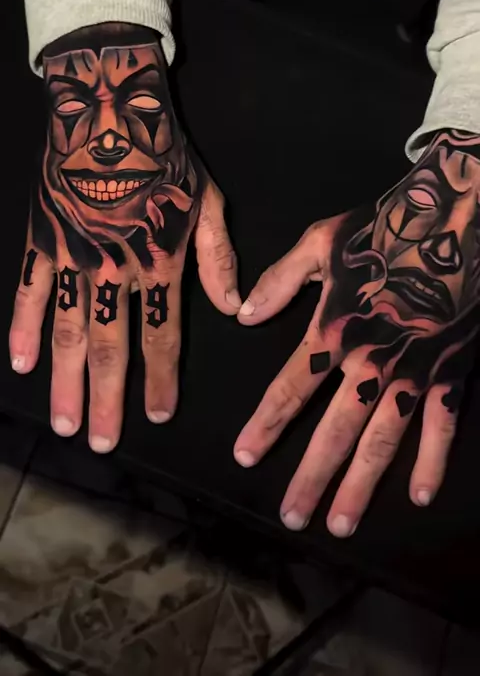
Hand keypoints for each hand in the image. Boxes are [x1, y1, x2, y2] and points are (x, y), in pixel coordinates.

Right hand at [10, 23, 239, 451]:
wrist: (109, 107)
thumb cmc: (165, 153)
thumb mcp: (208, 200)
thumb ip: (217, 258)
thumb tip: (236, 309)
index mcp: (161, 261)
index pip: (162, 334)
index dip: (159, 378)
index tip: (157, 415)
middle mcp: (116, 268)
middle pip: (111, 345)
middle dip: (108, 399)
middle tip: (101, 443)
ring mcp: (73, 255)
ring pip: (68, 330)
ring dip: (66, 380)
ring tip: (64, 422)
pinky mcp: (43, 237)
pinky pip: (28, 289)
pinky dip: (22, 327)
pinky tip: (20, 363)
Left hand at [234, 129, 479, 535]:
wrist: (453, 219)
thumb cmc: (383, 228)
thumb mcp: (319, 242)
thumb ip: (279, 282)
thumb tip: (241, 315)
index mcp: (334, 329)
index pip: (290, 388)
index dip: (266, 424)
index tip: (244, 456)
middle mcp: (370, 362)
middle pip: (334, 430)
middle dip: (310, 477)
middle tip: (291, 518)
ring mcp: (414, 373)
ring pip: (383, 440)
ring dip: (362, 486)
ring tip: (341, 524)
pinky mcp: (451, 372)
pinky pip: (442, 426)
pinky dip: (433, 461)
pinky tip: (420, 495)